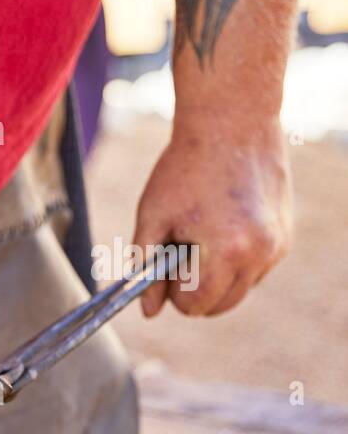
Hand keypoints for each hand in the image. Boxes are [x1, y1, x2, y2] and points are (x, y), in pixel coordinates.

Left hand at [134, 116, 291, 317]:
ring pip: (240, 289)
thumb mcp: (152, 218)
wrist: (232, 122)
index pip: (195, 305)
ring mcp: (278, 245)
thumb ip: (147, 269)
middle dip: (195, 291)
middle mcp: (260, 254)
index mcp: (226, 253)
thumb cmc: (185, 168)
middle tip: (179, 253)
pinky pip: (256, 269)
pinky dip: (235, 262)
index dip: (172, 292)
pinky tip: (221, 227)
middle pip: (221, 306)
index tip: (164, 268)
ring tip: (200, 234)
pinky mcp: (286, 235)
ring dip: (216, 278)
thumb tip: (148, 312)